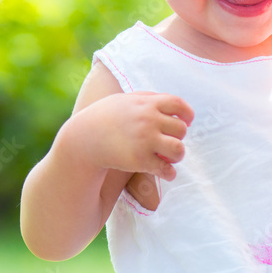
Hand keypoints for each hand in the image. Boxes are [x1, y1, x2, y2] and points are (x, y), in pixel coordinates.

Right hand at [76, 92, 193, 181]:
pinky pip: (166, 169)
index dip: (187, 114)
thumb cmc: (104, 117)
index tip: (186, 122)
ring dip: (177, 155)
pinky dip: (169, 173)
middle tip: (168, 142)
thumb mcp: (125, 100)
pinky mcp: (140, 160)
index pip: (179, 104)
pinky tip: (166, 173)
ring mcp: (145, 140)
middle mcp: (149, 120)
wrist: (84, 138)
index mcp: (147, 103)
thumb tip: (172, 105)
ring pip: (179, 149)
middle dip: (178, 137)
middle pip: (181, 129)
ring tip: (169, 157)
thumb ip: (148, 99)